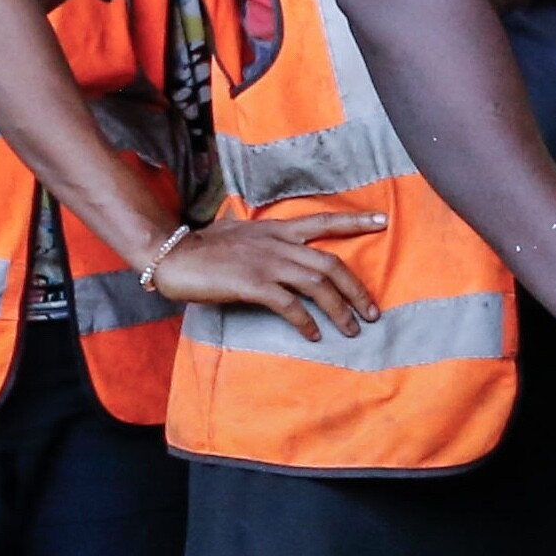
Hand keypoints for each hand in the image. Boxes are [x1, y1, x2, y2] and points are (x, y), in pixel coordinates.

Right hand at [141, 209, 390, 340]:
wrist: (172, 255)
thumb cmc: (203, 247)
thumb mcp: (240, 232)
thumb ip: (264, 237)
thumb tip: (276, 241)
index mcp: (277, 230)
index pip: (324, 221)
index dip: (355, 221)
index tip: (383, 221)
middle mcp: (278, 244)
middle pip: (331, 264)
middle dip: (357, 290)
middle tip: (372, 312)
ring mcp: (266, 264)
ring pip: (317, 285)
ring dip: (339, 310)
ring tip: (351, 329)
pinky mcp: (252, 284)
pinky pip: (289, 305)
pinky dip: (305, 321)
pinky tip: (313, 335)